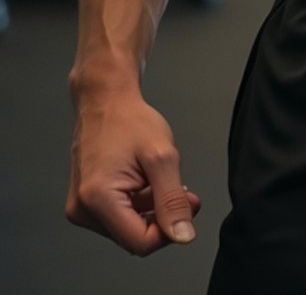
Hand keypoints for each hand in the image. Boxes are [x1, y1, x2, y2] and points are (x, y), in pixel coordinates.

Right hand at [66, 92, 200, 256]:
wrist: (106, 99)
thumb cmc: (129, 120)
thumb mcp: (161, 157)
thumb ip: (172, 199)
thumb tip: (182, 235)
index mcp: (97, 199)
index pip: (139, 243)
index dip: (168, 230)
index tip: (186, 208)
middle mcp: (83, 208)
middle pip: (133, 237)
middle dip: (162, 218)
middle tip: (185, 194)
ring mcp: (81, 206)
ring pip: (127, 227)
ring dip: (151, 210)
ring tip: (165, 181)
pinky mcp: (85, 201)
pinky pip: (118, 215)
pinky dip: (138, 204)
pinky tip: (148, 182)